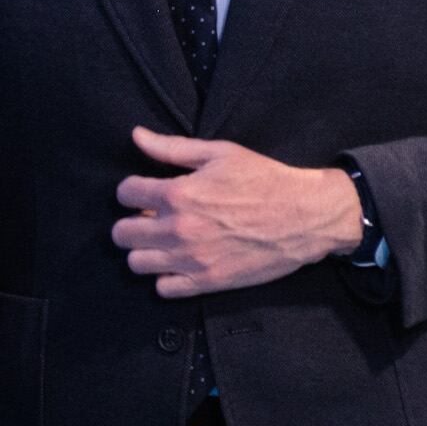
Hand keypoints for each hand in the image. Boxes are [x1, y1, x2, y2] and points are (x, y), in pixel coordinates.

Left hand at [112, 126, 364, 296]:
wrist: (304, 216)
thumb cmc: (264, 179)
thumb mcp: (219, 153)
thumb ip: (172, 148)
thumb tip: (136, 136)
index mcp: (178, 193)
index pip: (124, 193)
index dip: (131, 190)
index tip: (143, 191)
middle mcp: (177, 229)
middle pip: (122, 234)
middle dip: (130, 222)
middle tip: (149, 218)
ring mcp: (191, 259)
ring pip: (136, 263)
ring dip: (144, 251)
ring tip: (161, 241)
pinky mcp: (207, 282)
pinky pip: (163, 289)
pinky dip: (165, 277)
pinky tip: (178, 263)